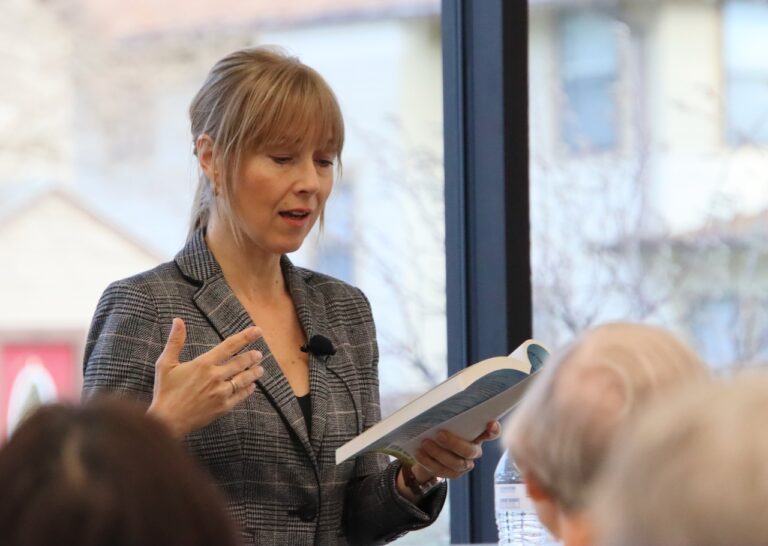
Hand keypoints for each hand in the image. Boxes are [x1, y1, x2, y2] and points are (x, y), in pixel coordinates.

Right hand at [147, 318, 263, 437]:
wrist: (167, 421)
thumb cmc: (165, 392)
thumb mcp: (165, 364)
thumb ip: (175, 341)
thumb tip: (178, 320)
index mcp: (204, 364)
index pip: (230, 346)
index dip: (246, 337)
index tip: (258, 331)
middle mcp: (216, 376)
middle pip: (241, 362)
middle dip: (252, 357)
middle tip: (259, 354)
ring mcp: (221, 392)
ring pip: (244, 379)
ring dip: (254, 373)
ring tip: (260, 369)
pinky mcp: (223, 407)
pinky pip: (241, 396)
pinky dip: (248, 390)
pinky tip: (252, 386)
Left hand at [415, 420, 500, 478]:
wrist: (428, 451)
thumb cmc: (440, 430)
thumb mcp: (445, 421)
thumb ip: (449, 416)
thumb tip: (442, 407)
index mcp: (477, 435)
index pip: (492, 433)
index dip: (493, 430)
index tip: (490, 423)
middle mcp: (474, 451)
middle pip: (470, 451)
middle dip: (454, 443)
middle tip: (439, 434)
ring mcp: (464, 465)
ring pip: (455, 464)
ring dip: (438, 453)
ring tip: (425, 443)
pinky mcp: (452, 474)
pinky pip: (442, 471)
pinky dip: (429, 462)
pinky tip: (419, 453)